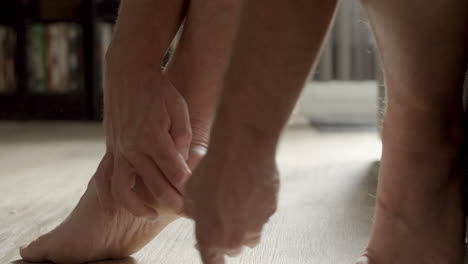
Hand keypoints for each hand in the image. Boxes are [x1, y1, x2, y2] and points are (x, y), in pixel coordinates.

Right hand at [96, 45, 192, 216]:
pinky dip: (106, 197)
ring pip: (123, 189)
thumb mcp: (179, 108)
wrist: (128, 72)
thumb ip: (183, 137)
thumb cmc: (159, 89)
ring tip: (152, 214)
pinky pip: (102, 178)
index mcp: (153, 137)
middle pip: (155, 185)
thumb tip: (183, 163)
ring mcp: (118, 149)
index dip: (189, 189)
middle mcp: (133, 147)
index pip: (175, 173)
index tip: (200, 200)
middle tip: (188, 213)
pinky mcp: (110, 148)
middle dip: (174, 202)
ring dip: (138, 207)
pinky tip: (112, 211)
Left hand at [185, 149, 279, 263]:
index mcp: (210, 238)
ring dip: (244, 223)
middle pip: (232, 248)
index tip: (213, 253)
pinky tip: (248, 186)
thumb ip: (195, 212)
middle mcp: (235, 238)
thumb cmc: (211, 171)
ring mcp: (256, 225)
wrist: (240, 152)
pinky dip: (256, 206)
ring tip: (235, 197)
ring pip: (250, 234)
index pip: (212, 263)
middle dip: (226, 236)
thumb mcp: (190, 193)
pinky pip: (262, 215)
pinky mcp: (271, 210)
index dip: (213, 259)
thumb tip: (199, 214)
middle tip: (220, 212)